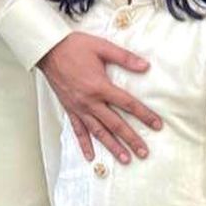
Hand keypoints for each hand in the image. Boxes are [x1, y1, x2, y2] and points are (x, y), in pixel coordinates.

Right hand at [37, 33, 160, 164]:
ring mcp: (79, 108)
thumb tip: (145, 66)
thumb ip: (124, 58)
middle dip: (131, 140)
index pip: (128, 104)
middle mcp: (90, 102)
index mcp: (100, 87)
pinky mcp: (69, 109)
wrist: (48, 50)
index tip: (157, 125)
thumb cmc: (74, 47)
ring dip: (112, 147)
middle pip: (115, 124)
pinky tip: (91, 156)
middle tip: (144, 152)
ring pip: (98, 132)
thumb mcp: (102, 47)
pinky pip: (78, 131)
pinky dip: (84, 144)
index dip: (144, 115)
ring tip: (125, 159)